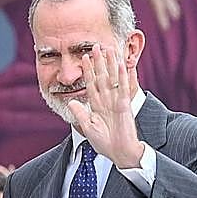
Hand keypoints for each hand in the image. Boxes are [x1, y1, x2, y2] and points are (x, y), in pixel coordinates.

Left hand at [68, 44, 144, 169]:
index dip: (88, 70)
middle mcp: (107, 100)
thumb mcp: (88, 127)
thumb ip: (80, 113)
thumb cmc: (105, 143)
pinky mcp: (125, 106)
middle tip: (96, 45)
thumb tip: (71, 101)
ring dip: (111, 63)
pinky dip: (124, 76)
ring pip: (113, 78)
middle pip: (102, 76)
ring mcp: (117, 102)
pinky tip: (123, 65)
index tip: (83, 56)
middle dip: (99, 61)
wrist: (120, 153)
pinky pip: (124, 88)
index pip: (92, 83)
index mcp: (97, 105)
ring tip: (110, 49)